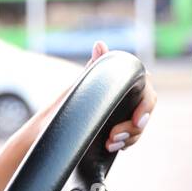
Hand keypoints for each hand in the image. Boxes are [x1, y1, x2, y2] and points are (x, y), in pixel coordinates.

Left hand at [29, 41, 158, 153]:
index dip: (146, 106)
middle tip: (114, 136)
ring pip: (138, 127)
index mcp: (118, 83)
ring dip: (129, 138)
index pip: (145, 91)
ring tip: (110, 143)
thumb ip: (93, 69)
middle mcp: (122, 98)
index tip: (138, 120)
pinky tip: (113, 146)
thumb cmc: (60, 108)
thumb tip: (100, 44)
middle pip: (144, 112)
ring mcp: (119, 115)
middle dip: (133, 128)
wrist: (45, 133)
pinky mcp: (114, 131)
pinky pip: (130, 138)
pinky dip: (125, 143)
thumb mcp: (78, 89)